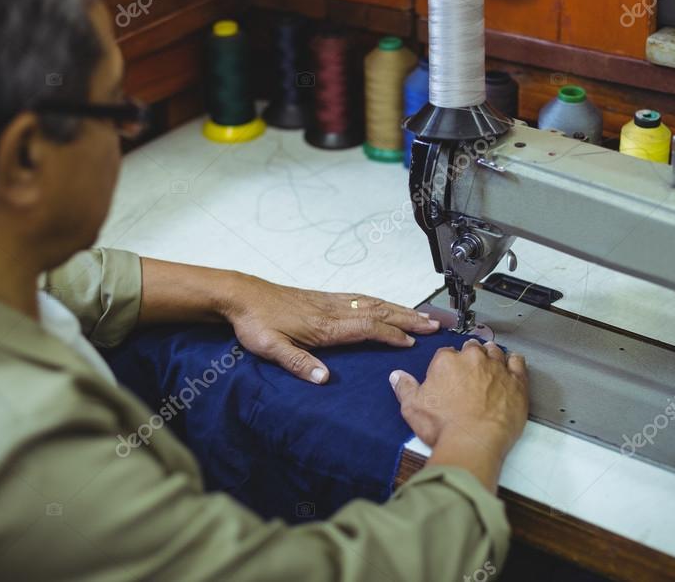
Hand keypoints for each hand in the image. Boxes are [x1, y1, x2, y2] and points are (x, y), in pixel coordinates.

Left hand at [224, 275, 440, 383]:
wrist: (241, 296)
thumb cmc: (255, 322)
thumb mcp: (271, 348)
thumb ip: (297, 363)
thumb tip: (323, 379)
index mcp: (325, 326)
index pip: (367, 327)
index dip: (391, 334)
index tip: (412, 342)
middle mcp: (333, 310)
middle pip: (378, 311)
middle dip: (408, 318)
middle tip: (434, 324)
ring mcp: (329, 302)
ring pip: (372, 303)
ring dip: (399, 308)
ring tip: (420, 314)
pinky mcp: (323, 298)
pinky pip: (360, 298)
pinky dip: (379, 301)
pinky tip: (385, 304)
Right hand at [389, 339, 527, 490]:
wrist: (472, 443)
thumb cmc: (444, 427)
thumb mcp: (413, 408)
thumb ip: (405, 388)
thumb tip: (397, 377)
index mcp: (446, 361)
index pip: (447, 353)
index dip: (449, 363)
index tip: (450, 373)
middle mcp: (473, 359)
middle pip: (472, 349)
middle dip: (470, 357)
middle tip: (470, 371)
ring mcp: (496, 369)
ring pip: (495, 352)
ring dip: (491, 356)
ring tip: (490, 364)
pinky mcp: (516, 382)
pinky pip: (518, 363)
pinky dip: (514, 362)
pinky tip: (512, 365)